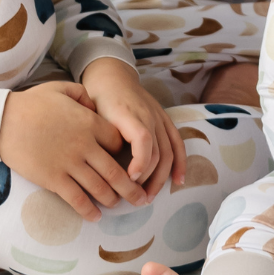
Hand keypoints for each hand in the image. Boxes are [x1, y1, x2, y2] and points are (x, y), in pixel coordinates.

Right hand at [0, 81, 145, 220]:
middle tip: (142, 198)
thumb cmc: (31, 104)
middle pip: (117, 172)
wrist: (2, 121)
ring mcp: (69, 164)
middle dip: (132, 188)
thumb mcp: (61, 89)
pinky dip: (89, 210)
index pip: (120, 143)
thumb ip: (83, 95)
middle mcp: (84, 146)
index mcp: (89, 123)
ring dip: (113, 200)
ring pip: (100, 188)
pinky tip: (95, 216)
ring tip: (119, 205)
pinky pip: (77, 199)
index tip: (130, 163)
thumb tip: (95, 105)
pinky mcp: (53, 179)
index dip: (127, 154)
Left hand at [80, 57, 187, 197]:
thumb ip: (100, 138)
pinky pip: (177, 143)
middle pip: (157, 152)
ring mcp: (159, 118)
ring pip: (168, 152)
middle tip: (135, 198)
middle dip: (147, 179)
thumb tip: (99, 168)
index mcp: (130, 115)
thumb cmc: (98, 99)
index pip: (143, 140)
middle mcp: (149, 116)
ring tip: (149, 196)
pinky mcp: (165, 119)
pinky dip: (180, 163)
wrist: (111, 77)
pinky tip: (178, 180)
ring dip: (161, 177)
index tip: (128, 179)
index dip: (139, 163)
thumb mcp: (93, 117)